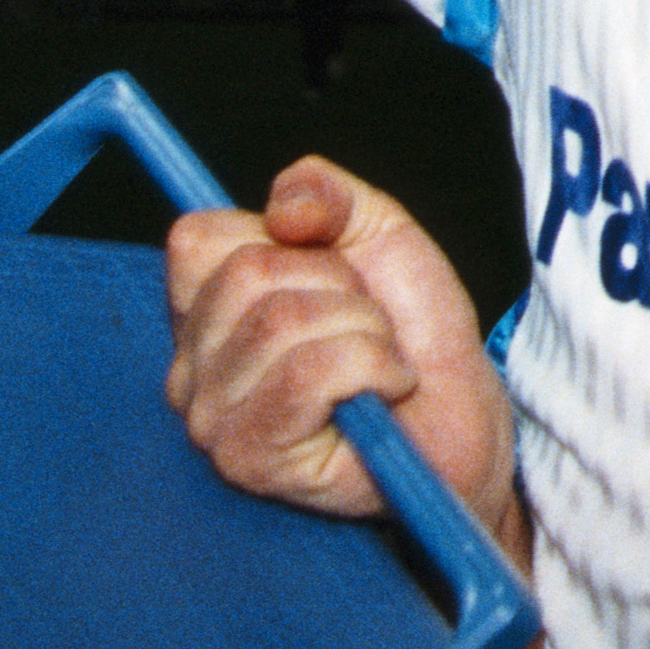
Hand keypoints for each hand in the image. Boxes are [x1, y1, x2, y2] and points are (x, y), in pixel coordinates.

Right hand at [166, 156, 522, 566]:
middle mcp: (188, 371)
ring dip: (364, 328)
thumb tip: (282, 211)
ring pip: (281, 319)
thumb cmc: (411, 332)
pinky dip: (372, 365)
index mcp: (202, 314)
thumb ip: (323, 190)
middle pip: (248, 271)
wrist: (461, 417)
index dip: (289, 240)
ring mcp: (211, 420)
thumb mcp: (375, 230)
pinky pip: (308, 371)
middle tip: (368, 328)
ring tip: (378, 361)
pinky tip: (384, 392)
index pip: (196, 237)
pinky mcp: (249, 458)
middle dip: (339, 285)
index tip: (333, 277)